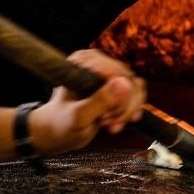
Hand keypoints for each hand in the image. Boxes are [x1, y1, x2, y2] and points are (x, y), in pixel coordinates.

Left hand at [29, 49, 145, 154]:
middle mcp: (96, 61)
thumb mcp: (78, 117)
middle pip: (130, 81)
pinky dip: (130, 111)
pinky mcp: (115, 83)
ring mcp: (107, 72)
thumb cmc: (60, 124)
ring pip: (136, 88)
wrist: (56, 132)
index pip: (118, 74)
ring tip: (108, 124)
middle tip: (105, 122)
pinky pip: (137, 93)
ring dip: (126, 111)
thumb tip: (125, 83)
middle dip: (122, 108)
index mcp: (82, 62)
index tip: (105, 117)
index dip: (119, 99)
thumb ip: (100, 101)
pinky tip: (116, 123)